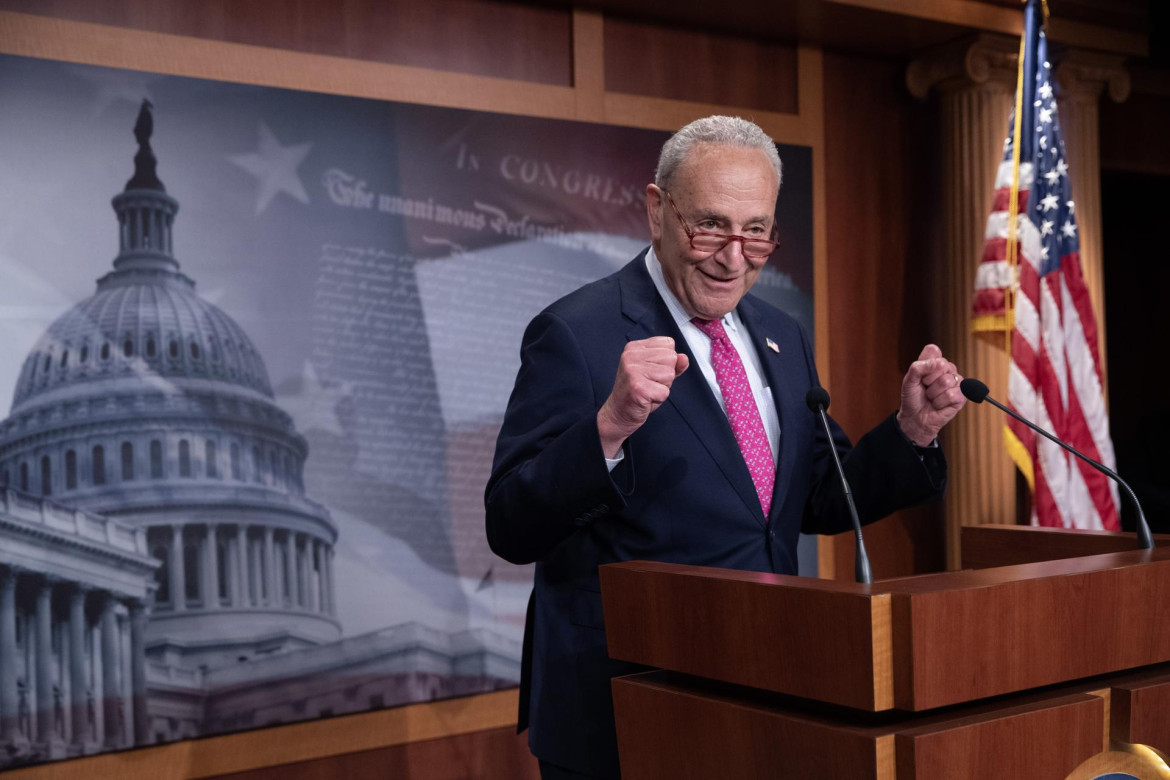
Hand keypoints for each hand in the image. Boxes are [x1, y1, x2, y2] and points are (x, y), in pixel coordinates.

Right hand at [597, 337, 688, 457]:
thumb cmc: (638, 392)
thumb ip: (672, 364)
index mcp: (635, 347)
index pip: (668, 343)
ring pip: (670, 374)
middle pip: (671, 357)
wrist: (618, 413)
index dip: (666, 361)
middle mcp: (631, 355)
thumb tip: (684, 358)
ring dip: (663, 387)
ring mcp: (633, 370)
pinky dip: (659, 398)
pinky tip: (646, 398)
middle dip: (666, 374)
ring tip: (648, 390)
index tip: (650, 372)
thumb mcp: (656, 373)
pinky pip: (665, 391)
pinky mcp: (638, 387)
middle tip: (649, 383)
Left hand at [896, 344, 965, 446]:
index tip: (919, 376)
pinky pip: (951, 394)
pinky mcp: (962, 396)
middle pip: (941, 365)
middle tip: (925, 389)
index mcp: (936, 362)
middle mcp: (949, 369)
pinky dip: (940, 402)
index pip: (933, 351)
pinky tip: (938, 405)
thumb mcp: (909, 380)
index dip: (923, 365)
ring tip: (931, 397)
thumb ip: (918, 367)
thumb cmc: (913, 397)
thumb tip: (937, 362)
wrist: (915, 418)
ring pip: (946, 381)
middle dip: (928, 380)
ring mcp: (957, 382)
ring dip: (933, 393)